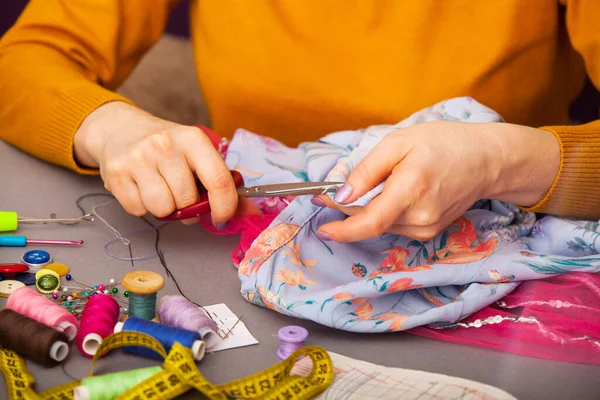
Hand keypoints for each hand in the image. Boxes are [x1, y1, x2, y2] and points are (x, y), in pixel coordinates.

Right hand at [74, 101, 237, 226]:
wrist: (120, 129)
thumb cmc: (167, 148)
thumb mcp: (196, 154)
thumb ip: (220, 182)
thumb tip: (248, 213)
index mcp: (193, 138)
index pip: (218, 180)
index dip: (224, 207)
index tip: (222, 218)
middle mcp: (165, 145)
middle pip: (186, 200)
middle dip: (187, 206)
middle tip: (180, 194)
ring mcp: (138, 157)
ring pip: (162, 209)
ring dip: (164, 208)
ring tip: (160, 190)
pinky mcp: (115, 172)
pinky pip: (138, 210)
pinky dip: (142, 207)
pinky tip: (141, 188)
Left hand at [313, 121, 559, 241]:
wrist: (488, 160)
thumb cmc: (444, 143)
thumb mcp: (399, 142)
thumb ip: (366, 171)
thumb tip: (340, 196)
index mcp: (412, 189)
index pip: (371, 221)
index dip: (343, 229)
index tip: (323, 229)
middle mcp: (421, 216)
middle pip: (371, 222)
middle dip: (350, 209)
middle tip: (337, 191)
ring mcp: (427, 227)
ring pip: (382, 224)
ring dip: (370, 209)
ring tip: (387, 180)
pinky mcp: (430, 231)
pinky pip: (395, 225)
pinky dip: (386, 212)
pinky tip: (399, 191)